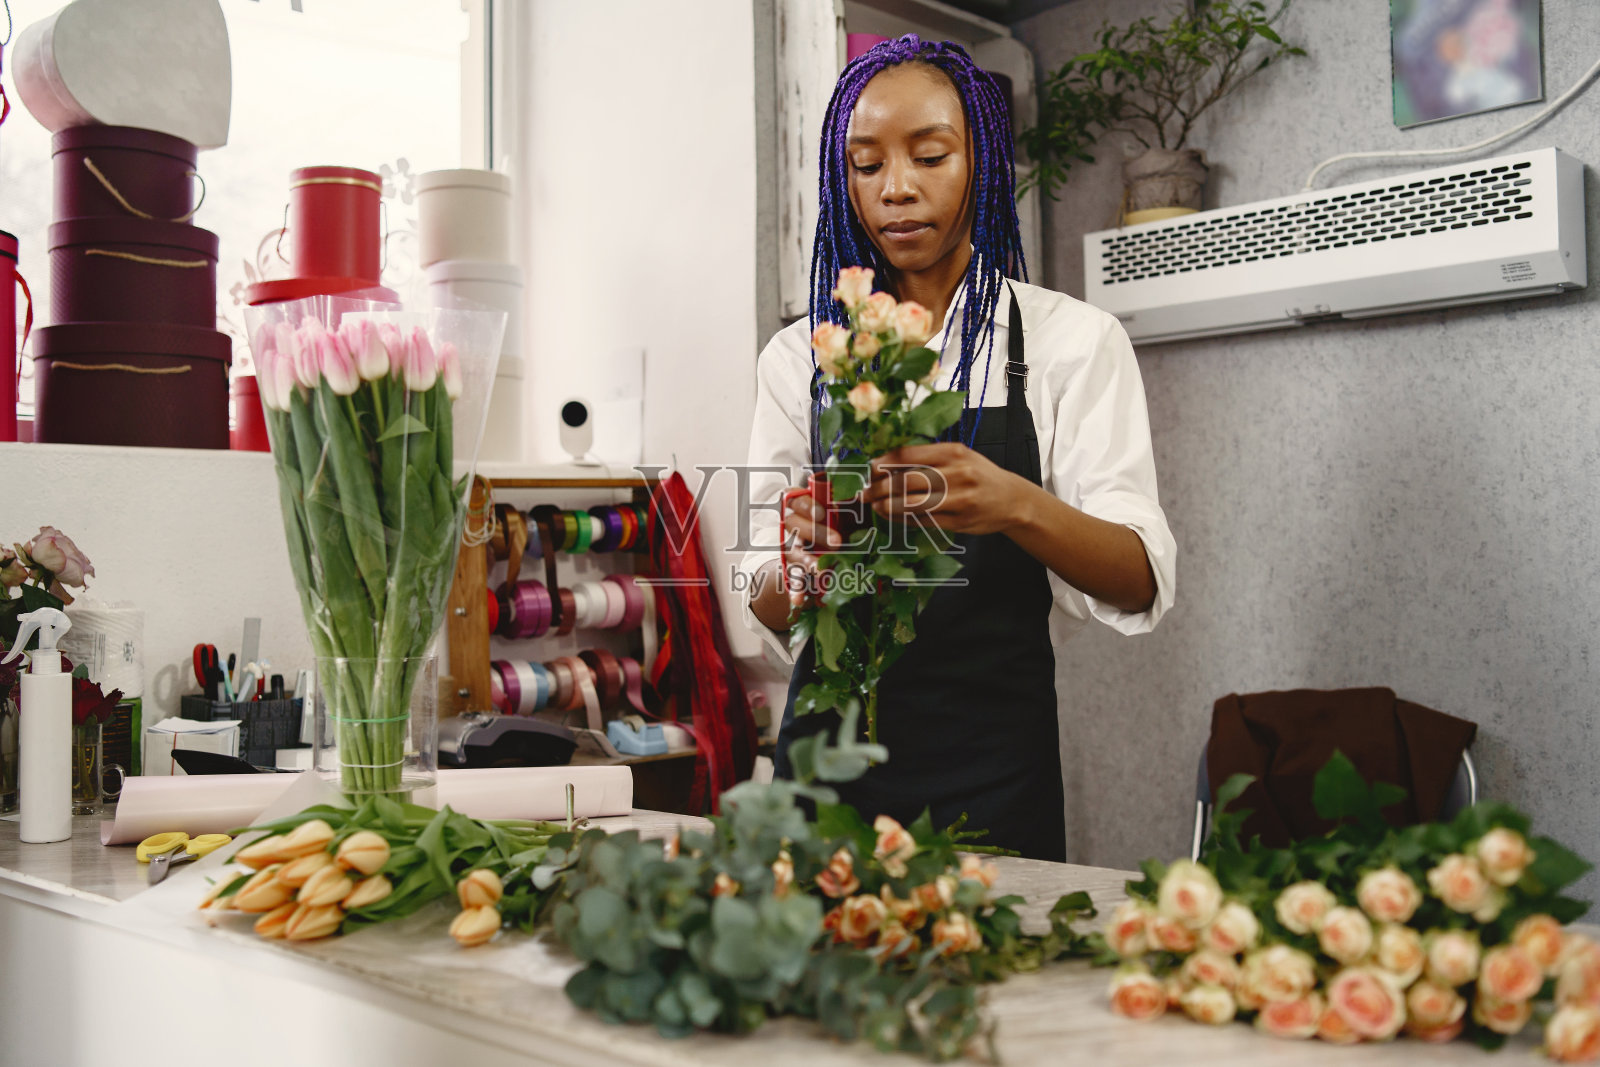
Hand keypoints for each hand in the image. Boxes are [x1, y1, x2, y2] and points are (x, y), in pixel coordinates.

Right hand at [781, 491, 839, 607]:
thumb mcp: (846, 512)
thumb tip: (863, 496)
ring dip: (808, 561)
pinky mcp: (794, 570)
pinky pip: (793, 580)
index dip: (805, 505)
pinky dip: (796, 591)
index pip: (794, 498)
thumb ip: (850, 504)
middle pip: (794, 524)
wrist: (830, 550)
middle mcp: (794, 527)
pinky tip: (799, 602)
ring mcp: (792, 549)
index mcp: (804, 507)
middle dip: (815, 532)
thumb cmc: (841, 524)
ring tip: (822, 571)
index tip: (822, 513)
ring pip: (793, 552)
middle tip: (837, 541)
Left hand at [861, 443, 1029, 535]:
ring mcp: (959, 500)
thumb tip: (888, 462)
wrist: (1013, 499)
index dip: (884, 462)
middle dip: (880, 488)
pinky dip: (905, 519)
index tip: (869, 468)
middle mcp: (957, 474)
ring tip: (874, 506)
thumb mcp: (959, 456)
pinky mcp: (959, 522)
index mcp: (953, 452)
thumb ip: (929, 456)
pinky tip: (893, 516)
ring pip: (914, 504)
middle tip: (863, 492)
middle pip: (908, 481)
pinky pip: (925, 521)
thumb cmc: (980, 475)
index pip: (910, 454)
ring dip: (888, 506)